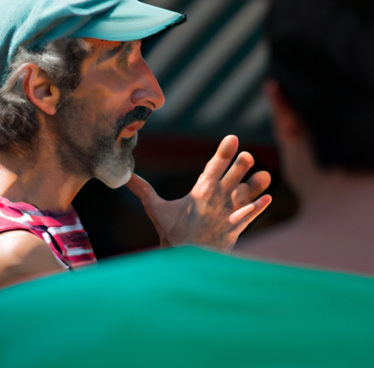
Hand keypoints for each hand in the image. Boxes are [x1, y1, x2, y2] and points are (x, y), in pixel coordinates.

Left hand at [126, 135, 271, 250]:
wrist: (181, 255)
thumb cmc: (171, 230)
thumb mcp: (155, 207)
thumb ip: (142, 190)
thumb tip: (125, 176)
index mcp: (203, 189)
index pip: (215, 166)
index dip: (224, 153)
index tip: (233, 138)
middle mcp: (218, 197)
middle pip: (233, 176)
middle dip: (240, 166)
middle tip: (247, 155)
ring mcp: (227, 211)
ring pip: (245, 194)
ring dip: (255, 185)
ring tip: (264, 175)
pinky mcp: (233, 228)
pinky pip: (248, 217)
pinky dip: (257, 209)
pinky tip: (267, 200)